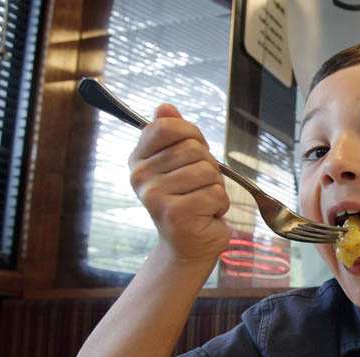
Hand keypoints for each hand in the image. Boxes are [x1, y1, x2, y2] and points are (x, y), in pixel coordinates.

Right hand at [129, 104, 230, 265]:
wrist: (188, 246)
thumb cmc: (187, 202)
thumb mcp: (179, 165)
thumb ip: (172, 135)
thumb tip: (165, 107)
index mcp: (139, 160)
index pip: (166, 126)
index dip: (191, 134)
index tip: (195, 151)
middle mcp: (141, 177)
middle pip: (192, 148)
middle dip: (209, 166)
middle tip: (200, 186)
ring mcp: (156, 196)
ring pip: (207, 171)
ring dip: (216, 187)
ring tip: (204, 202)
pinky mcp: (176, 214)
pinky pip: (215, 193)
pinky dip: (220, 204)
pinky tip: (208, 215)